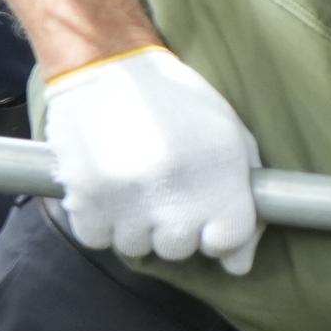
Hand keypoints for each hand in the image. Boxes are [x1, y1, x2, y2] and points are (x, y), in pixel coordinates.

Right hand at [45, 44, 262, 274]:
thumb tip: (240, 264)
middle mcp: (174, 195)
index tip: (204, 213)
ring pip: (136, 248)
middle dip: (173, 225)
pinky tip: (108, 188)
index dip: (216, 231)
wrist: (106, 65)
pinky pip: (96, 238)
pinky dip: (100, 222)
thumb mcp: (228, 135)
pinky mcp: (85, 200)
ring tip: (134, 182)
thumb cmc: (176, 101)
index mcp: (219, 176)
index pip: (227, 242)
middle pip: (178, 249)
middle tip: (163, 188)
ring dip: (135, 224)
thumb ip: (244, 199)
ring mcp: (127, 201)